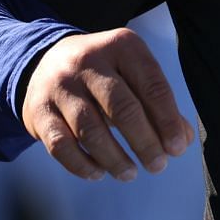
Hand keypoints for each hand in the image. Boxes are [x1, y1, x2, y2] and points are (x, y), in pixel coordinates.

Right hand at [21, 28, 194, 181]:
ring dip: (115, 158)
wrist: (45, 62)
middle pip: (122, 107)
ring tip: (129, 173)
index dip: (168, 120)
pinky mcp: (38, 109)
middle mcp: (88, 60)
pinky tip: (98, 173)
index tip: (176, 148)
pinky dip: (82, 165)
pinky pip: (61, 145)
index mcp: (120, 46)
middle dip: (144, 142)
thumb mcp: (132, 76)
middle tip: (157, 165)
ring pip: (90, 129)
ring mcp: (60, 84)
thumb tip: (181, 140)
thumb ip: (158, 106)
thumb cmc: (102, 75)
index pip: (152, 85)